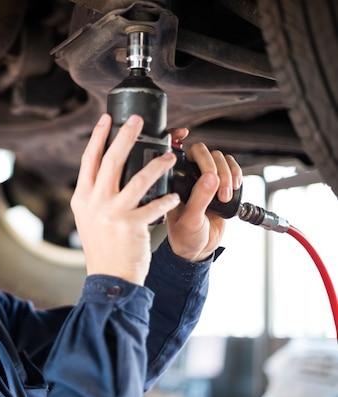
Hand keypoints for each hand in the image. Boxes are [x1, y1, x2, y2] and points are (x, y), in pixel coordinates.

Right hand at [71, 114, 179, 284]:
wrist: (109, 277)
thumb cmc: (103, 247)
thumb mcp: (89, 218)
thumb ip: (95, 195)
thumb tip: (107, 170)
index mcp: (82, 198)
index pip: (88, 160)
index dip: (97, 137)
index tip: (106, 119)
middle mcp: (95, 203)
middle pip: (110, 161)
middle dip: (125, 136)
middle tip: (137, 120)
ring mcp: (112, 214)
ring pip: (138, 179)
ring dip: (157, 164)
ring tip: (170, 155)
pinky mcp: (132, 226)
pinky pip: (155, 205)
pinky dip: (166, 199)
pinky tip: (174, 196)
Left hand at [166, 134, 242, 261]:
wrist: (199, 249)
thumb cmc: (185, 236)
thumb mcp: (190, 220)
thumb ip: (199, 198)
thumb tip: (211, 177)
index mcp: (172, 181)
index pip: (174, 152)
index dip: (176, 137)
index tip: (184, 132)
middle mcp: (187, 176)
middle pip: (202, 152)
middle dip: (213, 165)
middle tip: (218, 185)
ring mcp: (204, 179)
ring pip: (219, 158)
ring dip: (227, 173)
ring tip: (226, 195)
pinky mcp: (221, 184)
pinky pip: (232, 168)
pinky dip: (237, 173)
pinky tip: (235, 186)